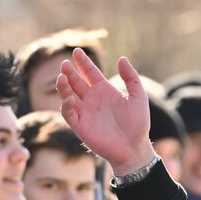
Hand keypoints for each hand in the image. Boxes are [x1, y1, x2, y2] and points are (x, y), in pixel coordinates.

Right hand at [57, 49, 153, 173]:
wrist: (134, 147)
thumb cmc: (138, 123)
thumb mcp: (138, 96)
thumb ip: (131, 77)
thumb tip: (122, 58)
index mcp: (104, 90)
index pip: (90, 72)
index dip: (83, 62)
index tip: (77, 51)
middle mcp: (91, 99)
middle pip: (76, 82)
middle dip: (69, 72)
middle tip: (65, 64)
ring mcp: (84, 112)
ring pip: (68, 95)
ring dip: (63, 86)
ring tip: (62, 77)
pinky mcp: (80, 126)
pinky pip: (68, 114)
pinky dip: (66, 106)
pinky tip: (70, 98)